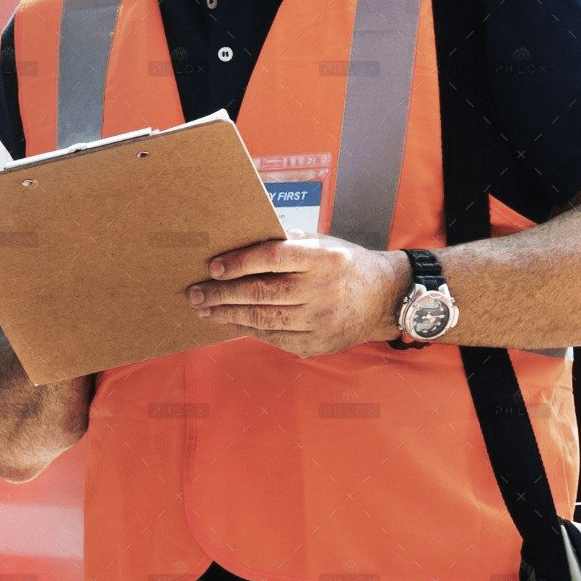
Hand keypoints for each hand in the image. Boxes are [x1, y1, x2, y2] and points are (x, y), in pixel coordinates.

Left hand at [186, 233, 408, 356]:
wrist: (385, 299)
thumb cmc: (347, 264)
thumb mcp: (324, 242)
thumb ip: (287, 240)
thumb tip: (244, 237)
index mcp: (324, 259)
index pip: (273, 257)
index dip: (239, 262)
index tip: (213, 266)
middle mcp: (323, 291)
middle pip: (261, 293)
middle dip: (222, 294)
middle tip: (195, 292)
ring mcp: (320, 321)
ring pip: (263, 319)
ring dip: (228, 314)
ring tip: (205, 308)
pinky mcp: (317, 344)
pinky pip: (274, 337)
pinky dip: (248, 329)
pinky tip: (231, 322)